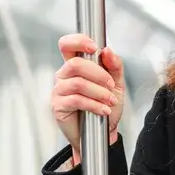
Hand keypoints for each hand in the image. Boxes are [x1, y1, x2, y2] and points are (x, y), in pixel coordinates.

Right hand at [52, 34, 125, 163]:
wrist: (103, 133)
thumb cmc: (106, 107)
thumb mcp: (116, 84)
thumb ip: (114, 66)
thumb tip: (107, 51)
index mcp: (75, 65)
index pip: (67, 45)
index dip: (78, 41)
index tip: (94, 47)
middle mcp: (64, 75)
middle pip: (75, 64)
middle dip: (98, 74)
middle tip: (110, 86)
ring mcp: (59, 91)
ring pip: (78, 83)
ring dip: (99, 92)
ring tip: (109, 101)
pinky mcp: (58, 106)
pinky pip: (76, 100)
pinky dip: (94, 104)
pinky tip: (102, 110)